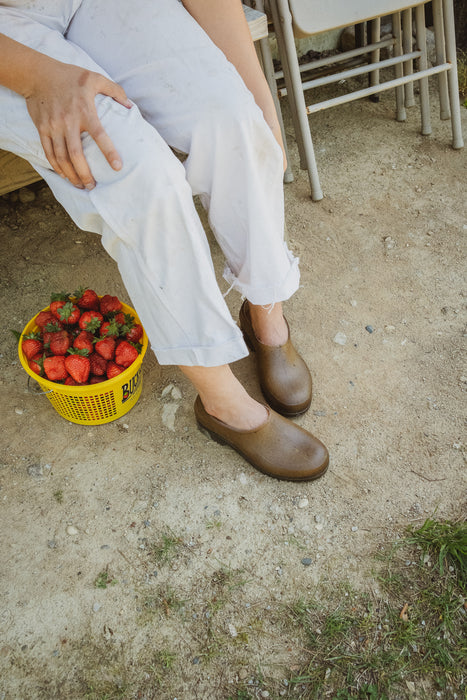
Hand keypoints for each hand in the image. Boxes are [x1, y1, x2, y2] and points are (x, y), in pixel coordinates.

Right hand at [25, 59, 130, 188]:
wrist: (37, 73)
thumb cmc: (70, 76)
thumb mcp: (94, 77)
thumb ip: (114, 90)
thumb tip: (130, 106)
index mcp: (84, 110)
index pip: (99, 135)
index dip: (109, 152)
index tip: (118, 167)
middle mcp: (68, 121)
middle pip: (76, 154)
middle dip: (84, 173)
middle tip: (93, 186)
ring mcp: (53, 126)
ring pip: (61, 157)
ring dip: (71, 174)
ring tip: (80, 185)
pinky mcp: (42, 128)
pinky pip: (49, 152)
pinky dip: (56, 166)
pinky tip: (64, 174)